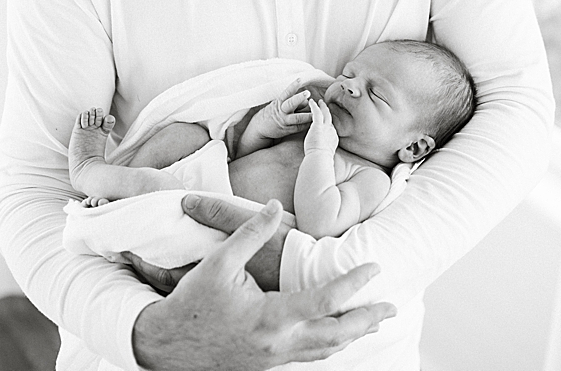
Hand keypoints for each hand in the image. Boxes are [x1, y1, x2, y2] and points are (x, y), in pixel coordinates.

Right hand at [132, 200, 394, 369]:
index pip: (327, 300)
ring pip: (327, 351)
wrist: (169, 345)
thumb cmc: (193, 303)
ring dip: (353, 335)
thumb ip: (250, 233)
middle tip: (390, 306)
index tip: (373, 268)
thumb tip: (273, 205)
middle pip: (339, 334)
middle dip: (367, 320)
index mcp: (272, 316)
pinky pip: (310, 358)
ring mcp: (276, 358)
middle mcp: (280, 342)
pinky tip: (332, 337)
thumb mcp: (219, 263)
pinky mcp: (268, 365)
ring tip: (371, 322)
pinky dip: (329, 346)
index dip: (354, 283)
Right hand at [250, 80, 311, 138]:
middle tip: (308, 93)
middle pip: (291, 103)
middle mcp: (281, 111)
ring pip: (298, 118)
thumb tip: (307, 101)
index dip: (293, 86)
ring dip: (308, 115)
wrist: (260, 127)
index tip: (300, 79)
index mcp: (279, 102)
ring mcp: (284, 120)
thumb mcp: (278, 104)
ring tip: (317, 112)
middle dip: (299, 98)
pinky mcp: (287, 130)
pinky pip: (299, 127)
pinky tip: (313, 122)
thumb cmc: (272, 113)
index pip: (287, 92)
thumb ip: (291, 102)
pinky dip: (307, 124)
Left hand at [304, 100, 338, 154]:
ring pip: (325, 113)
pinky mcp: (318, 125)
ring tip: (319, 101)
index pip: (330, 127)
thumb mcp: (324, 152)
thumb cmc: (319, 158)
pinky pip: (317, 112)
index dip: (328, 121)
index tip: (326, 117)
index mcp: (332, 138)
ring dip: (322, 106)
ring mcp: (325, 127)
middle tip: (324, 105)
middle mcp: (331, 131)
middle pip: (330, 118)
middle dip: (327, 111)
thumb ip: (322, 148)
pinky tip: (311, 101)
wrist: (319, 158)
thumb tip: (319, 151)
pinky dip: (314, 106)